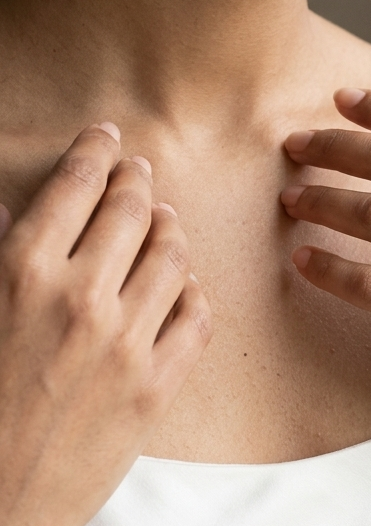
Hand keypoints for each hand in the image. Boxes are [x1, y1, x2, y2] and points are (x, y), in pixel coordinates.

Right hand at [0, 124, 211, 525]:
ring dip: (170, 229)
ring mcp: (127, 343)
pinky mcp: (157, 387)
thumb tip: (7, 211)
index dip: (96, 152)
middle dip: (137, 180)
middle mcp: (83, 298)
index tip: (106, 137)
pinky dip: (192, 293)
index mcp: (24, 272)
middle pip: (132, 211)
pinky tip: (182, 287)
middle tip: (138, 171)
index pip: (77, 187)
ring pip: (173, 257)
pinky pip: (195, 318)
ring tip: (163, 221)